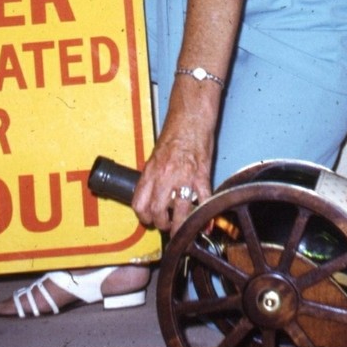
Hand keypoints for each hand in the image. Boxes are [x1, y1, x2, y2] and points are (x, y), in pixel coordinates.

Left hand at [131, 112, 213, 236]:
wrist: (191, 117)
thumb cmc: (175, 133)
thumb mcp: (157, 155)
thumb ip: (155, 175)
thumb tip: (154, 193)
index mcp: (151, 170)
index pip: (139, 203)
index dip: (143, 217)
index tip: (149, 220)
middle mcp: (164, 175)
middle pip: (157, 212)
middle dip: (162, 224)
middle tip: (167, 226)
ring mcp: (183, 177)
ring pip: (179, 212)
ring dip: (181, 225)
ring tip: (184, 228)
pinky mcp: (202, 176)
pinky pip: (203, 202)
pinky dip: (205, 216)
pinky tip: (206, 224)